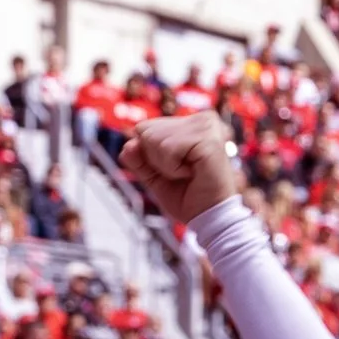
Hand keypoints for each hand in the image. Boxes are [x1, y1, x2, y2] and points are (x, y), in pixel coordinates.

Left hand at [119, 113, 243, 231]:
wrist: (209, 219)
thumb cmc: (188, 199)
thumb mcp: (155, 177)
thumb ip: (138, 160)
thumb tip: (128, 145)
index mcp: (191, 122)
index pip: (144, 128)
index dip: (151, 157)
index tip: (176, 171)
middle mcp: (201, 118)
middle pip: (145, 130)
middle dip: (156, 160)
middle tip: (183, 174)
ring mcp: (206, 125)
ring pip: (154, 138)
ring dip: (165, 166)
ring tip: (189, 174)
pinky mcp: (208, 138)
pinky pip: (167, 148)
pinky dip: (173, 168)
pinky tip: (192, 173)